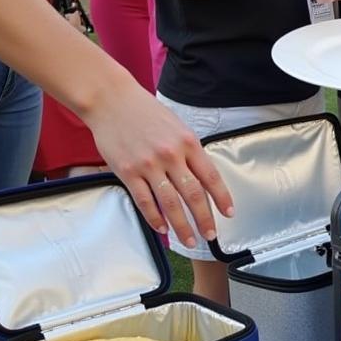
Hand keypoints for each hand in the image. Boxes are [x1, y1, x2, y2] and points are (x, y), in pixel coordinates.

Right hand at [81, 76, 234, 248]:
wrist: (111, 100)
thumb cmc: (146, 112)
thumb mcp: (178, 127)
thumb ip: (190, 152)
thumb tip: (202, 179)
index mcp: (188, 143)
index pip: (211, 177)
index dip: (222, 198)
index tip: (229, 213)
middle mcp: (171, 155)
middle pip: (193, 195)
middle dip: (204, 219)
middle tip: (210, 236)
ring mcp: (148, 165)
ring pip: (170, 203)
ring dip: (181, 225)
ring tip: (189, 240)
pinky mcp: (127, 171)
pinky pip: (144, 201)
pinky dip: (154, 218)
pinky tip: (162, 228)